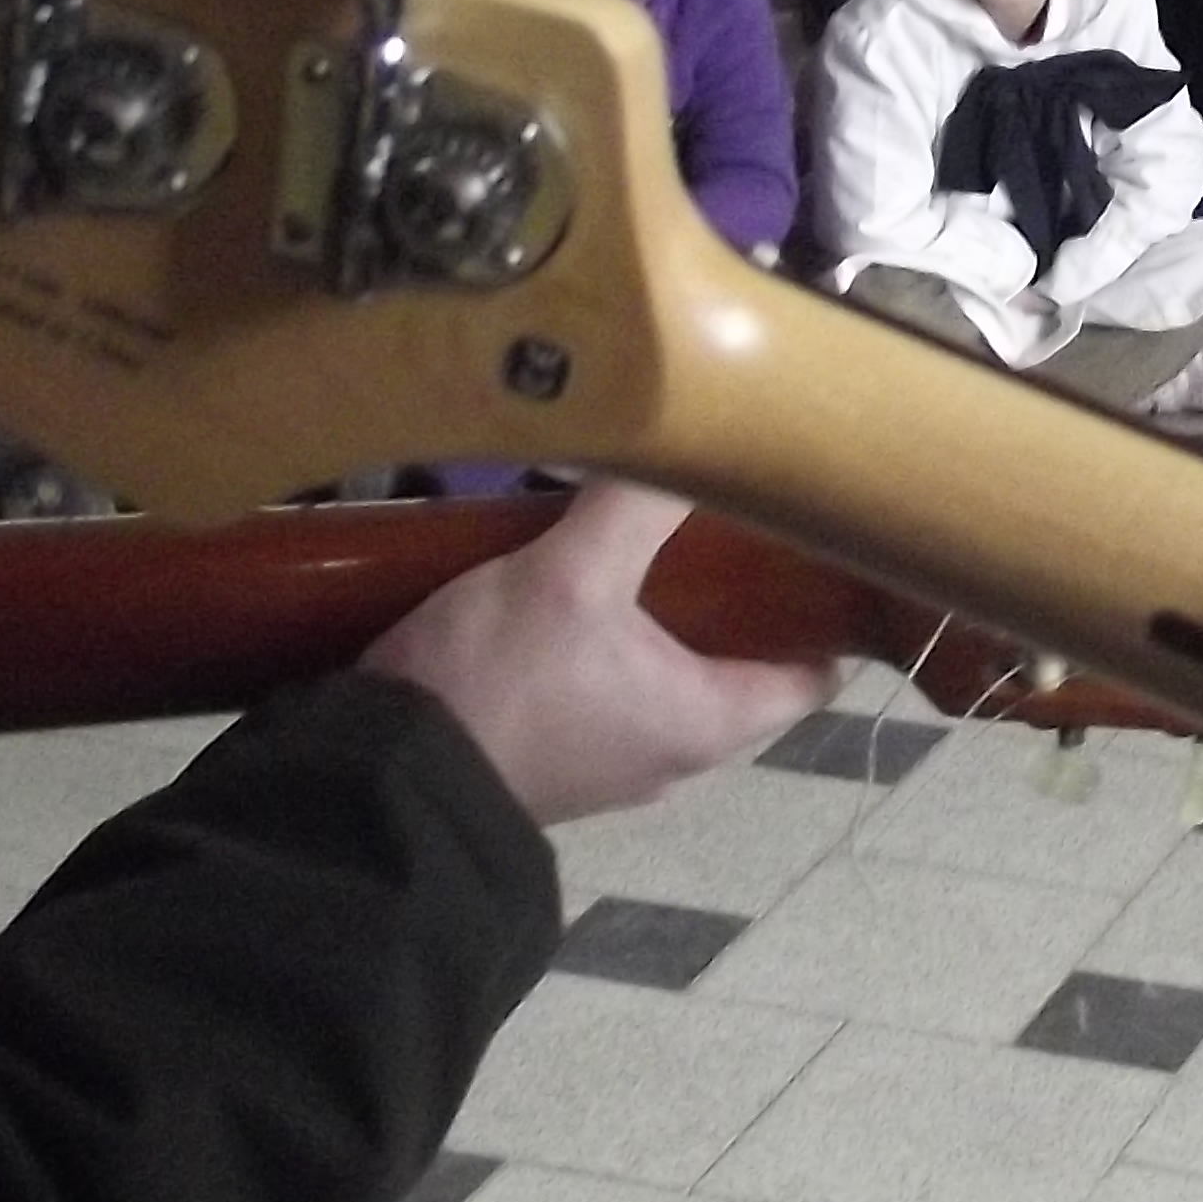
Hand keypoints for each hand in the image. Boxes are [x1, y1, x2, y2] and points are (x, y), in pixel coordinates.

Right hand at [362, 479, 837, 827]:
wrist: (377, 777)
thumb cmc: (501, 678)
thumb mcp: (574, 573)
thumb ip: (636, 503)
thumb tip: (683, 425)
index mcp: (710, 723)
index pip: (812, 674)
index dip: (825, 612)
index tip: (821, 545)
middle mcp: (674, 756)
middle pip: (735, 666)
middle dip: (733, 596)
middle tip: (724, 514)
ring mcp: (608, 763)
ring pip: (663, 675)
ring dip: (659, 614)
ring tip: (643, 535)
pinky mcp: (550, 757)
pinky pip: (601, 690)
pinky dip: (601, 641)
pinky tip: (568, 582)